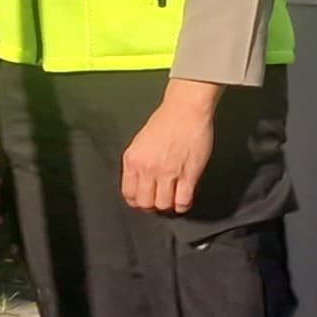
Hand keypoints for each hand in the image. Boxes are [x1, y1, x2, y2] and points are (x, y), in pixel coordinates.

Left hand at [119, 83, 221, 215]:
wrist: (186, 110)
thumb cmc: (166, 121)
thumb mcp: (140, 142)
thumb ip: (139, 162)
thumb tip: (141, 182)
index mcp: (133, 160)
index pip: (128, 194)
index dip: (137, 201)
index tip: (144, 200)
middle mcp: (148, 168)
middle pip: (145, 203)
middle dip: (152, 206)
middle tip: (159, 200)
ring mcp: (168, 173)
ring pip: (164, 205)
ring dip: (168, 205)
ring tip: (172, 199)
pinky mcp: (188, 174)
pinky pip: (183, 201)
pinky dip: (183, 205)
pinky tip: (184, 200)